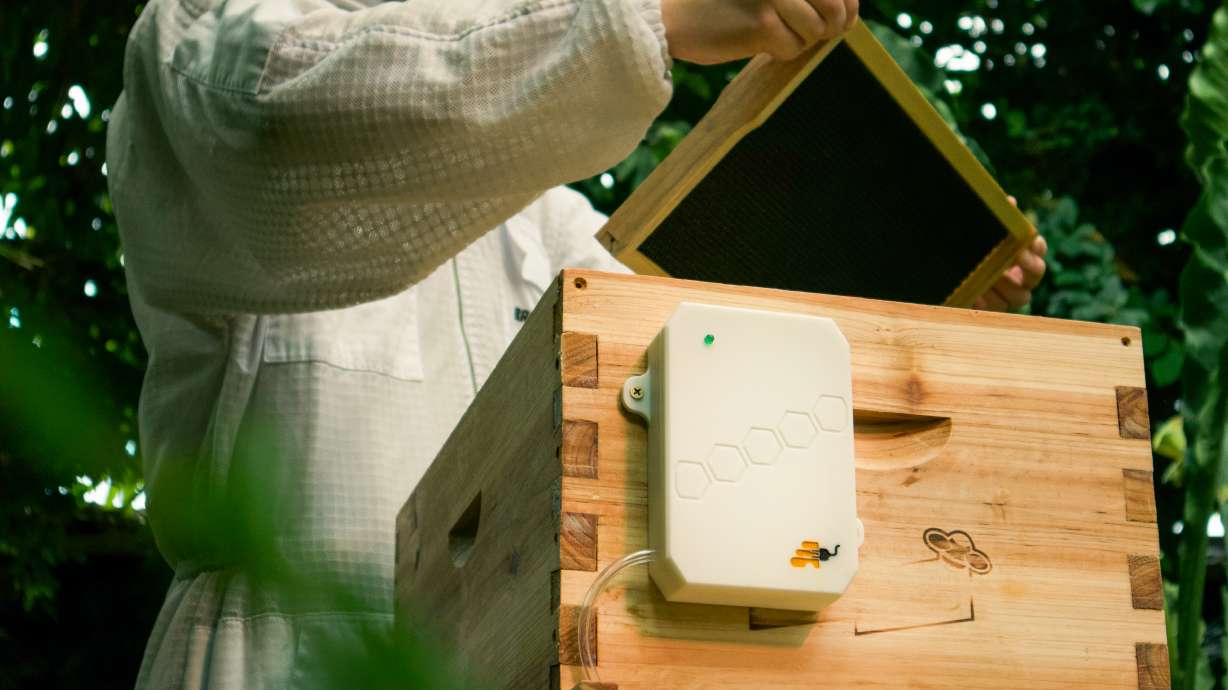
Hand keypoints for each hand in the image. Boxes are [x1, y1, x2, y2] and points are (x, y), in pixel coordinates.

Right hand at [661, 0, 859, 64]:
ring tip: (777, 36)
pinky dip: (781, 52)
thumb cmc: (716, 3)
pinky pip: (793, 48)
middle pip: (834, 7)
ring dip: (801, 40)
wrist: (671, 18)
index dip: (849, 5)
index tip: (845, 20)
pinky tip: (761, 45)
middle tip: (819, 35)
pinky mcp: (762, 23)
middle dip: (832, 27)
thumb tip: (846, 14)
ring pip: (815, 30)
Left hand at [973, 197, 1047, 311]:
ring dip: (1007, 286)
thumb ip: (993, 218)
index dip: (1036, 246)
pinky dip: (988, 301)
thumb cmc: (966, 247)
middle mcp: (1020, 275)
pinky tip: (975, 294)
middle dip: (1028, 265)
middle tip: (1015, 258)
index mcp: (1019, 253)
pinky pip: (998, 310)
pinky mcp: (993, 308)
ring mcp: (1008, 294)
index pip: (1038, 248)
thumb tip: (1010, 201)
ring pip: (1021, 296)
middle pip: (1037, 273)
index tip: (1028, 242)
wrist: (941, 268)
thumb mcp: (975, 231)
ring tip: (990, 277)